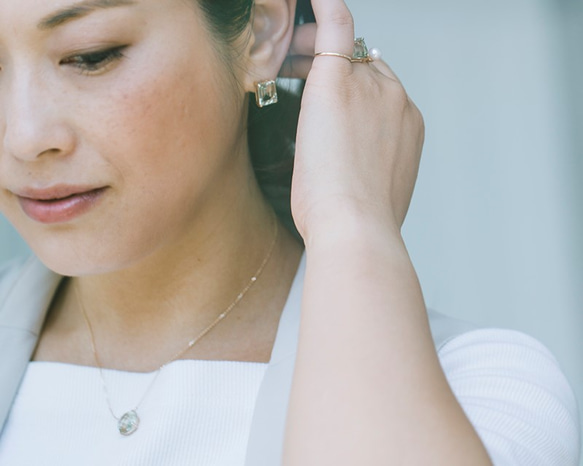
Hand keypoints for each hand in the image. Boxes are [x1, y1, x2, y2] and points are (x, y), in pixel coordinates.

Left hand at [280, 0, 424, 243]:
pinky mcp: (337, 81)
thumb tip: (350, 167)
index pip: (380, 91)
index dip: (354, 89)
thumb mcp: (372, 192)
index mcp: (406, 126)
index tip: (334, 102)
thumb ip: (368, 166)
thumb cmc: (357, 222)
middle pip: (362, 67)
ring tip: (288, 60)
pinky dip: (323, 8)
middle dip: (334, 68)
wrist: (357, 228)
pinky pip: (335, 26)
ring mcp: (370, 87)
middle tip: (298, 73)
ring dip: (316, 51)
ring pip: (342, 53)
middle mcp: (396, 99)